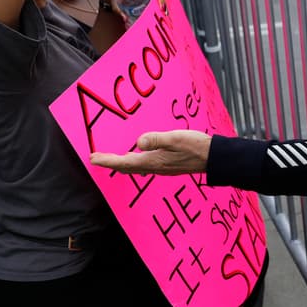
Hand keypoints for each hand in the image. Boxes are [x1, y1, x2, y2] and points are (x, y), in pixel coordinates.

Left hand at [90, 130, 212, 174]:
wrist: (214, 158)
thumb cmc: (196, 147)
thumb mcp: (176, 138)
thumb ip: (157, 139)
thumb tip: (139, 141)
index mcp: (154, 160)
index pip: (124, 162)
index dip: (107, 160)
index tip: (92, 158)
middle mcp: (155, 167)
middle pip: (127, 167)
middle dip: (111, 163)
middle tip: (97, 159)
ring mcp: (162, 168)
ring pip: (135, 168)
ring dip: (122, 164)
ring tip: (112, 159)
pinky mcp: (168, 166)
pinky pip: (145, 166)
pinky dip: (134, 163)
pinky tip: (137, 157)